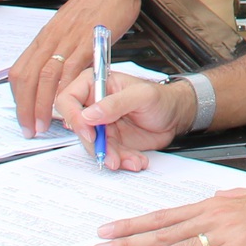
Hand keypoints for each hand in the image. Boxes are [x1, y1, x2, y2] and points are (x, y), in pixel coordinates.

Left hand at [10, 0, 144, 133]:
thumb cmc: (98, 2)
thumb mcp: (71, 26)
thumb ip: (63, 48)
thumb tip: (59, 72)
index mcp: (45, 37)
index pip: (20, 72)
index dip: (18, 98)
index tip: (23, 117)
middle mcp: (51, 39)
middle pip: (27, 78)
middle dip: (24, 108)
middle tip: (29, 129)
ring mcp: (68, 40)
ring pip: (45, 77)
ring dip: (41, 105)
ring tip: (43, 125)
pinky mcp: (88, 41)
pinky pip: (71, 69)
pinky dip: (65, 89)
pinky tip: (66, 104)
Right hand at [57, 69, 191, 173]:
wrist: (176, 116)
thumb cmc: (161, 97)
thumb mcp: (142, 96)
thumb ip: (116, 103)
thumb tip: (89, 114)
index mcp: (96, 85)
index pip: (68, 100)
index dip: (74, 118)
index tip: (89, 133)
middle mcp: (94, 106)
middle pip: (79, 129)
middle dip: (96, 146)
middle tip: (112, 156)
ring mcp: (102, 125)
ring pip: (94, 146)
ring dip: (112, 156)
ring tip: (132, 160)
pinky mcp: (112, 141)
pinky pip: (109, 155)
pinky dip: (122, 161)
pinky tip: (137, 160)